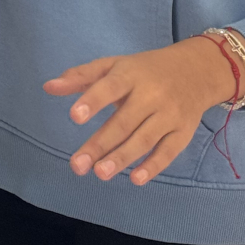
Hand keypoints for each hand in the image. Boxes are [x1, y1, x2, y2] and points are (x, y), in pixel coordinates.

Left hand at [43, 36, 238, 185]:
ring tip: (100, 174)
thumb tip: (48, 87)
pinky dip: (153, 166)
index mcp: (130, 74)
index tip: (74, 117)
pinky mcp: (183, 132)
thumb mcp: (113, 66)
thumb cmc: (144, 70)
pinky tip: (135, 179)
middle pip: (124, 122)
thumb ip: (81, 76)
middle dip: (100, 145)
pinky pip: (168, 151)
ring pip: (144, 139)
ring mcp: (169, 114)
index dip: (92, 101)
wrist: (197, 70)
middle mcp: (151, 94)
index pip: (109, 87)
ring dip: (122, 158)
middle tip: (77, 165)